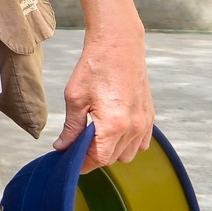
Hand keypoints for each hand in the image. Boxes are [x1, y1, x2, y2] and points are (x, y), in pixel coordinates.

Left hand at [53, 33, 154, 172]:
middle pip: (112, 159)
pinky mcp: (149, 116)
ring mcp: (145, 123)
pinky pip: (140, 143)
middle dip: (93, 157)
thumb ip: (71, 127)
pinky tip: (113, 130)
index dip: (81, 164)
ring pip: (127, 154)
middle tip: (76, 146)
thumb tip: (62, 147)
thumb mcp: (75, 98)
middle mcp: (133, 127)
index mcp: (113, 124)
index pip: (98, 159)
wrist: (119, 45)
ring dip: (111, 151)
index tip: (69, 162)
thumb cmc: (95, 67)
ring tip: (95, 135)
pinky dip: (127, 143)